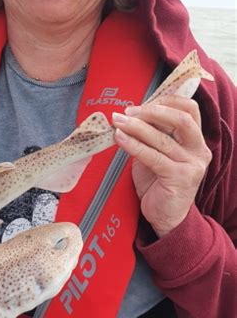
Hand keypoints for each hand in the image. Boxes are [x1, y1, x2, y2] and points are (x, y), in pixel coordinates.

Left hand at [112, 96, 211, 237]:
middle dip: (152, 111)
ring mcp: (191, 165)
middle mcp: (199, 150)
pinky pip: (152, 156)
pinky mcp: (179, 178)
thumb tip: (130, 113)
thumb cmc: (158, 182)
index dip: (166, 100)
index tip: (142, 103)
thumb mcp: (157, 152)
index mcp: (196, 140)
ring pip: (162, 138)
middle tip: (128, 112)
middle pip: (181, 119)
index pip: (189, 108)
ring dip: (136, 127)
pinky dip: (133, 145)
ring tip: (117, 121)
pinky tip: (119, 138)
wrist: (165, 217)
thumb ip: (152, 133)